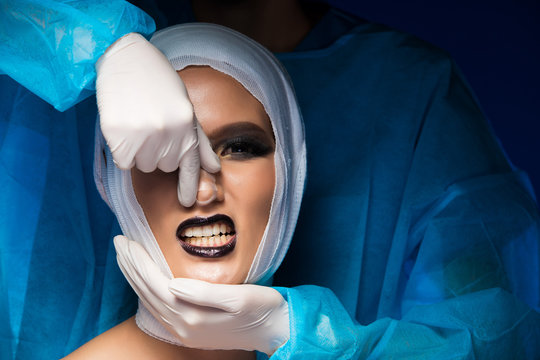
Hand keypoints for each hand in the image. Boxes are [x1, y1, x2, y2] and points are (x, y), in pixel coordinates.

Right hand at [96, 33, 219, 205]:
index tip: (187, 202)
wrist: (127, 59)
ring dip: (139, 152)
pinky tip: (124, 127)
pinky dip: (122, 150)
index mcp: (186, 126)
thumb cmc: (159, 83)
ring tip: (138, 124)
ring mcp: (143, 135)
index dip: (188, 186)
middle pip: (164, 166)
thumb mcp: (186, 108)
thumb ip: (199, 141)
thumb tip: (214, 168)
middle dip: (158, 152)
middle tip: (152, 127)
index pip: (190, 166)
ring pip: (143, 165)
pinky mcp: (119, 135)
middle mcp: (167, 133)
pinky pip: (123, 161)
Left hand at [114, 235, 289, 354]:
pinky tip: (143, 282)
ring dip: (135, 278)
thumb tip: (173, 283)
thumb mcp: (239, 296)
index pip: (156, 283)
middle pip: (147, 293)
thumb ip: (205, 293)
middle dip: (131, 266)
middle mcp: (183, 327)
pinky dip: (146, 292)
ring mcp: (185, 332)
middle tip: (119, 242)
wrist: (276, 331)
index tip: (127, 240)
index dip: (139, 261)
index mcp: (193, 316)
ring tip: (124, 258)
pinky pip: (158, 310)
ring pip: (149, 302)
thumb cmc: (262, 308)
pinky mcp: (190, 331)